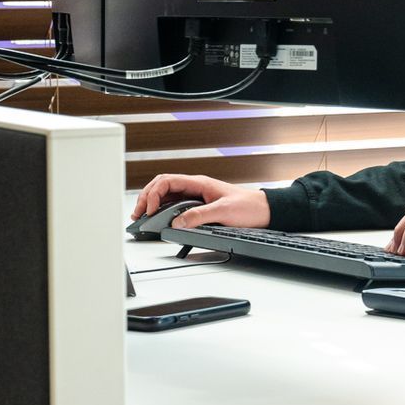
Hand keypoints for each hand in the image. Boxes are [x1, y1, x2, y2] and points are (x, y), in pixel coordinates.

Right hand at [131, 174, 269, 228]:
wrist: (266, 211)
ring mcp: (197, 197)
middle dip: (146, 198)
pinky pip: (177, 206)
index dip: (153, 194)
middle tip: (137, 215)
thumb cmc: (250, 207)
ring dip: (153, 205)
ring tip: (143, 217)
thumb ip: (199, 216)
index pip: (167, 181)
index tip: (148, 210)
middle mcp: (196, 188)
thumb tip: (177, 222)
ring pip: (168, 196)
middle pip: (163, 187)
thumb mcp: (223, 212)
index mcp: (199, 183)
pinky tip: (159, 220)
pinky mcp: (200, 207)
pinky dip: (164, 212)